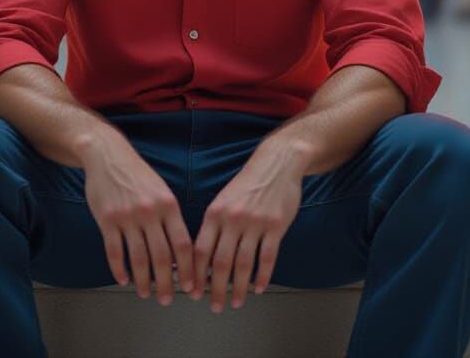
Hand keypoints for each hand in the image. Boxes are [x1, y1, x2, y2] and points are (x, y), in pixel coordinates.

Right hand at [82, 132, 194, 305]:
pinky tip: (124, 279)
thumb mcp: (162, 190)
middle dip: (166, 283)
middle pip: (161, 256)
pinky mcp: (107, 220)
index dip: (187, 269)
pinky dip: (119, 269)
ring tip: (145, 293)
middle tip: (167, 299)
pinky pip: (114, 251)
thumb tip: (179, 252)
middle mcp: (149, 212)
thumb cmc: (138, 175)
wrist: (108, 155)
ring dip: (143, 281)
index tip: (190, 286)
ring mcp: (127, 217)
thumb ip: (170, 218)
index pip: (182, 244)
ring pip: (138, 258)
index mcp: (168, 204)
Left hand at [192, 141, 303, 312]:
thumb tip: (200, 257)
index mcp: (215, 212)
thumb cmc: (247, 183)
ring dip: (239, 288)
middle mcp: (233, 219)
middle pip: (221, 262)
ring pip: (243, 264)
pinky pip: (267, 258)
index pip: (201, 250)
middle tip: (215, 306)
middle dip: (216, 289)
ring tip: (236, 303)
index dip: (195, 275)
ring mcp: (255, 223)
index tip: (192, 292)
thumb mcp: (223, 199)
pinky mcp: (276, 226)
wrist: (276, 163)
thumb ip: (214, 225)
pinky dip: (262, 277)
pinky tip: (258, 288)